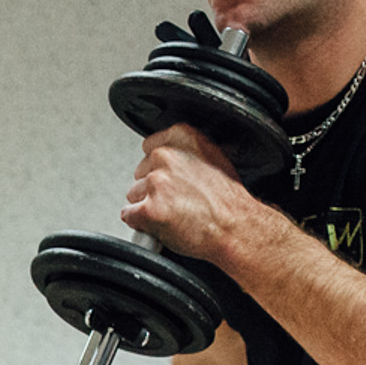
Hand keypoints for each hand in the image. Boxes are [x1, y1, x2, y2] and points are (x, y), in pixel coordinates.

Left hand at [119, 125, 249, 263]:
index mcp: (181, 137)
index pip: (150, 147)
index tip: (170, 178)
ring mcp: (156, 182)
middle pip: (140, 172)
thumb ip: (187, 154)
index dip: (159, 167)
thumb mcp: (213, 159)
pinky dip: (141, 223)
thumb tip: (170, 158)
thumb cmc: (229, 200)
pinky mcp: (148, 209)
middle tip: (177, 199)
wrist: (236, 227)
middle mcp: (166, 155)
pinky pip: (129, 215)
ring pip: (134, 194)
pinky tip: (162, 223)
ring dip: (148, 205)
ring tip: (175, 213)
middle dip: (153, 187)